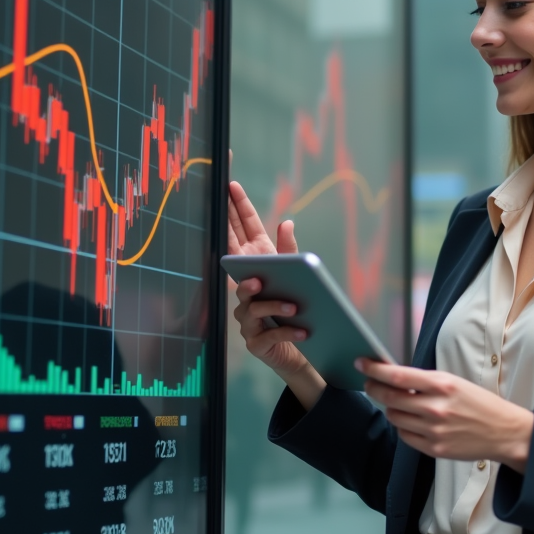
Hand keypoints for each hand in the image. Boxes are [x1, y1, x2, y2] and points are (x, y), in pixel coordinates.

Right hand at [228, 181, 324, 405]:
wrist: (303, 348)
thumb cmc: (295, 309)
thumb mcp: (297, 278)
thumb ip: (289, 251)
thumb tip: (286, 222)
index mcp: (257, 266)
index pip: (243, 231)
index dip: (236, 209)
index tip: (230, 186)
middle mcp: (246, 288)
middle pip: (236, 263)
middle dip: (234, 252)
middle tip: (243, 252)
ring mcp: (247, 316)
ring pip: (253, 306)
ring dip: (274, 306)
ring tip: (294, 307)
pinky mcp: (255, 341)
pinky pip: (268, 335)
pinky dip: (286, 333)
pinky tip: (303, 331)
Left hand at [357, 359, 533, 472]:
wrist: (504, 432)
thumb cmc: (481, 404)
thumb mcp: (456, 383)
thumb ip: (426, 382)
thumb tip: (395, 378)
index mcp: (442, 385)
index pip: (397, 376)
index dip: (374, 369)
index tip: (362, 363)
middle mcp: (436, 407)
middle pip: (389, 397)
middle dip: (373, 388)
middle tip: (369, 383)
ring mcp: (434, 430)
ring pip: (394, 417)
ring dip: (392, 409)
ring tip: (402, 404)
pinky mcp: (435, 449)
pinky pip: (405, 436)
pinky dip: (404, 427)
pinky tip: (413, 421)